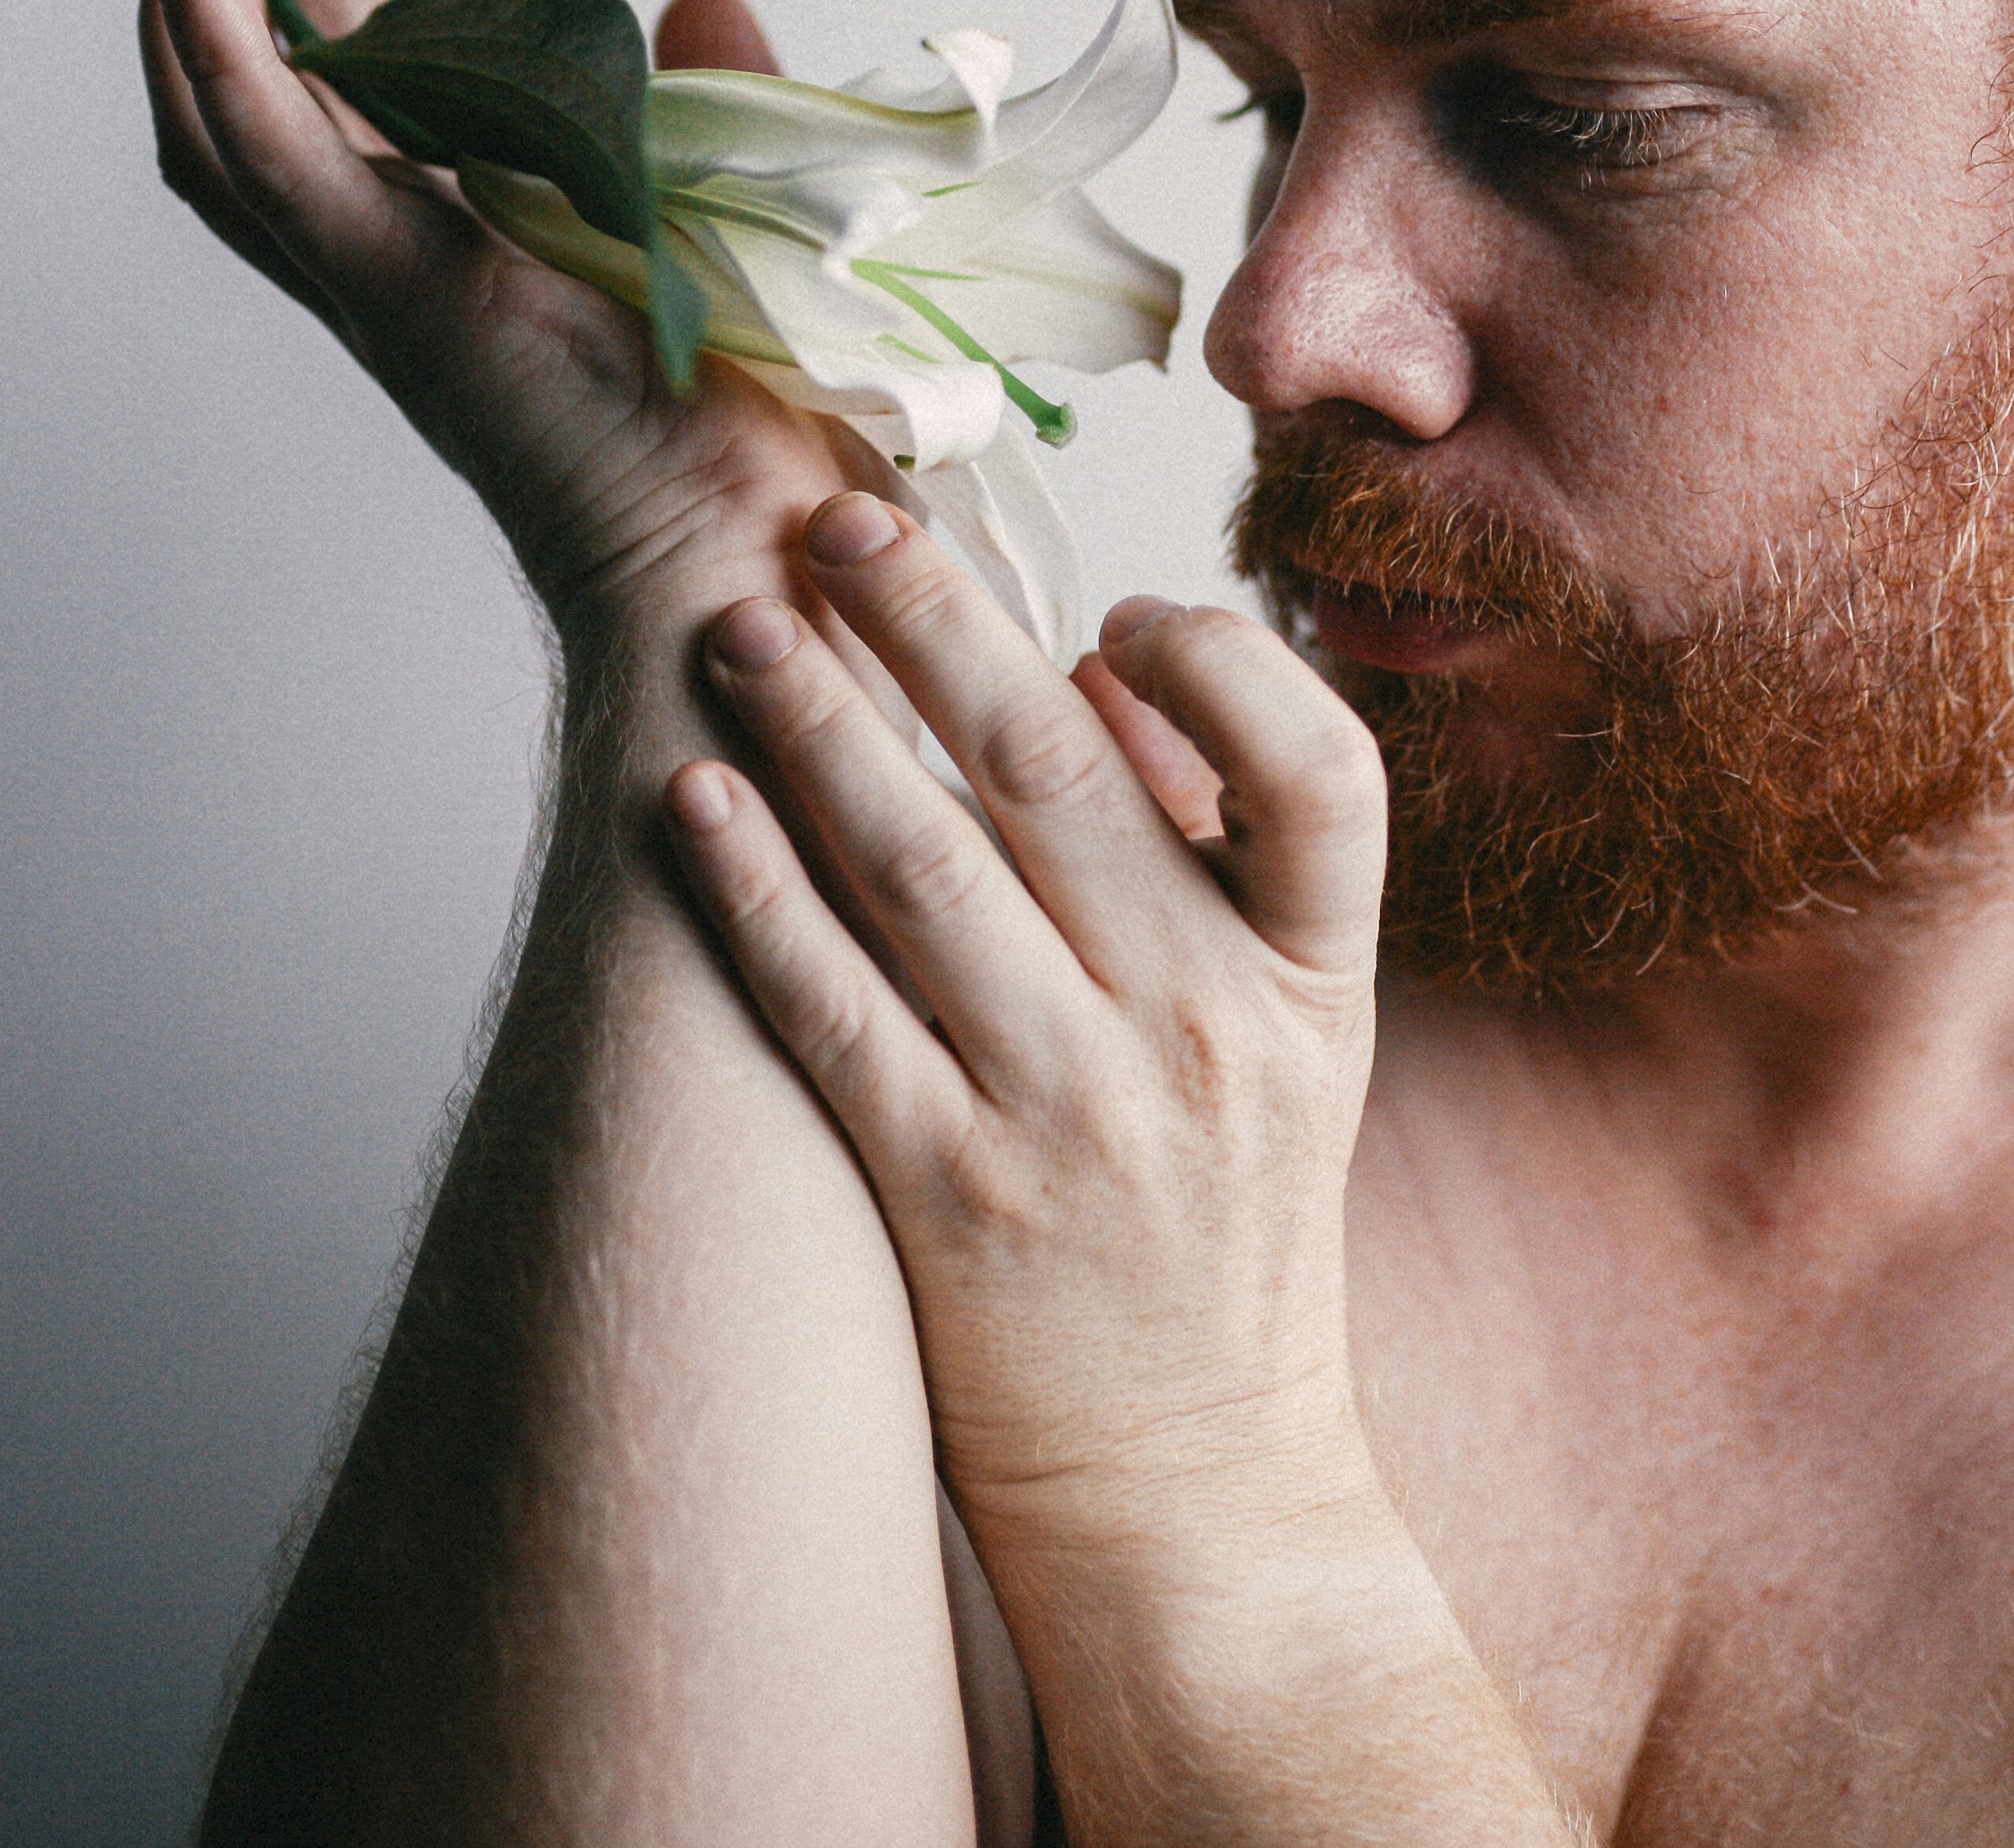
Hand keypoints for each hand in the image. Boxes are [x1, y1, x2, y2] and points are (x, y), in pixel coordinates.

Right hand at [127, 0, 848, 634]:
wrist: (751, 575)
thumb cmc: (754, 450)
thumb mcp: (731, 219)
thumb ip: (706, 108)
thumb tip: (705, 0)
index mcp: (463, 238)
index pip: (342, 76)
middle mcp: (393, 260)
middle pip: (250, 76)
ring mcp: (383, 276)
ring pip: (232, 100)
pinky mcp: (399, 289)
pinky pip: (271, 153)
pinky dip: (213, 47)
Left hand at [669, 490, 1392, 1563]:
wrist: (1196, 1497)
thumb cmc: (1225, 1248)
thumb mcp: (1293, 1053)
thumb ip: (1214, 867)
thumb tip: (1091, 680)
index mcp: (1315, 988)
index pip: (1322, 775)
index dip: (1221, 663)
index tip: (1111, 603)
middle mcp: (1204, 1036)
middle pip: (1065, 773)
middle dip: (938, 622)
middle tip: (841, 516)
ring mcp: (1072, 1116)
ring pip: (925, 866)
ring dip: (818, 727)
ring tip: (741, 629)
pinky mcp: (946, 1195)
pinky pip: (831, 1006)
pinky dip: (755, 891)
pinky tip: (691, 803)